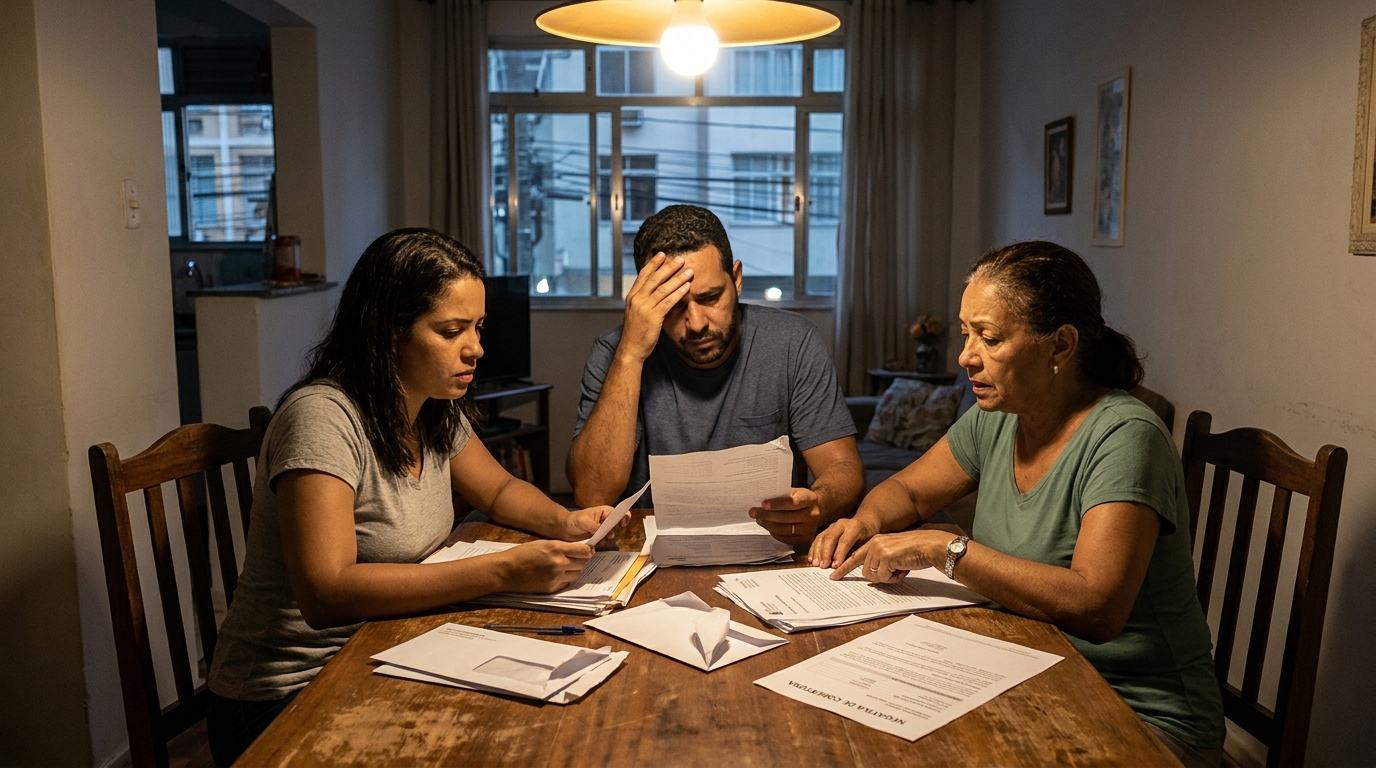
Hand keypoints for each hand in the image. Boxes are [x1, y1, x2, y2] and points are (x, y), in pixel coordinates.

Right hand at [496, 540, 594, 593]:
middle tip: (576, 558)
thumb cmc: (522, 554)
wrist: (506, 570)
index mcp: (557, 548)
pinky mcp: (552, 588)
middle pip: (583, 563)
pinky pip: (567, 583)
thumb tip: (577, 550)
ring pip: (576, 574)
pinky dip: (565, 579)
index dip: (588, 550)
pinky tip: (557, 575)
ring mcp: (556, 577)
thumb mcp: (543, 543)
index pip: (584, 551)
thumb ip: (561, 546)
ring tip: (565, 566)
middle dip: (581, 560)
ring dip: (574, 570)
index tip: (589, 550)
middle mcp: (559, 563)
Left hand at [561, 505, 626, 548]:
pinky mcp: (598, 537)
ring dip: (605, 539)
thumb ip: (593, 525)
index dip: (624, 517)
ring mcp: (602, 529)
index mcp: (604, 511)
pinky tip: (593, 543)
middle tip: (605, 535)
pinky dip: (600, 544)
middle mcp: (605, 520)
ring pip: (611, 535)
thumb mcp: (583, 521)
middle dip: (612, 532)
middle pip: (616, 526)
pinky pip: (604, 542)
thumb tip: (601, 531)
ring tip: (596, 540)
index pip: (619, 512)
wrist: (564, 529)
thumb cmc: (573, 520)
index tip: (622, 525)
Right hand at [617, 253, 693, 362]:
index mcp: (632, 296)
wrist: (631, 348)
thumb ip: (644, 300)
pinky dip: (679, 292)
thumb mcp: (636, 312)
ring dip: (678, 278)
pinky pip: (668, 301)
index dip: (653, 264)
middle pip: (655, 278)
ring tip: (689, 271)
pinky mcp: (653, 316)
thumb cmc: (636, 332)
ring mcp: (644, 307)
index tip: (662, 254)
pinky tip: (687, 287)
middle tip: (680, 259)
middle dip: (669, 267)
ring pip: (663, 288)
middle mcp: (637, 299)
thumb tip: (655, 290)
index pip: (643, 275)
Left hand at [749, 488, 821, 544]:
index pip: (793, 502)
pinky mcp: (805, 539)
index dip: (777, 504)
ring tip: (759, 519)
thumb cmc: (799, 499)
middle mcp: (813, 515)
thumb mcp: (794, 492)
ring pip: (785, 529)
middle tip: (753, 512)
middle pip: (787, 518)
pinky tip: (768, 526)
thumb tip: (761, 498)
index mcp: (810, 499)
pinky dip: (774, 533)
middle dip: (767, 515)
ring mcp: (810, 529)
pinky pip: (786, 538)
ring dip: (768, 525)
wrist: (813, 510)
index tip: (763, 504)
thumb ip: (781, 495)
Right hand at [807, 516, 877, 568]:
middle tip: (823, 566)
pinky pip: (818, 539)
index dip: (839, 554)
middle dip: (826, 553)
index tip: (835, 566)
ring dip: (818, 552)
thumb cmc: (868, 538)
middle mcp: (842, 524)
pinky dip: (814, 549)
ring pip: (822, 538)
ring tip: (816, 564)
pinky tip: (811, 559)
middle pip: (830, 538)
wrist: (866, 523)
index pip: (845, 541)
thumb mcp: (867, 545)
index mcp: (855, 527)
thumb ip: (857, 553)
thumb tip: (845, 567)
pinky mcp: (827, 529)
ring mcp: (833, 526)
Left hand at [829, 530, 955, 582]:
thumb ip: (881, 561)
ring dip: (887, 577)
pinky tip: (903, 569)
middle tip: (881, 575)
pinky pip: (883, 577)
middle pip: (863, 569)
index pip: (855, 556)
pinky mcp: (886, 557)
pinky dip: (893, 578)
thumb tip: (873, 576)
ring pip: (873, 575)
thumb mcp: (894, 553)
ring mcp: (879, 549)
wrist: (930, 546)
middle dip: (876, 577)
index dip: (844, 567)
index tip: (833, 576)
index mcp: (875, 541)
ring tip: (900, 569)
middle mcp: (875, 543)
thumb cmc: (916, 552)